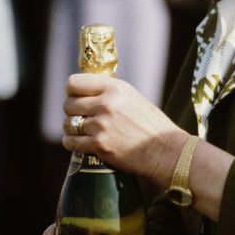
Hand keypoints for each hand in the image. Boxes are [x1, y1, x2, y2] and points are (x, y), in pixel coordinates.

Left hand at [62, 74, 187, 187]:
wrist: (166, 151)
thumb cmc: (152, 126)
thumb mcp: (133, 99)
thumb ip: (110, 94)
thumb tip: (86, 93)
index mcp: (115, 88)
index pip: (74, 83)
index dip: (72, 92)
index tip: (76, 98)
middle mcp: (106, 104)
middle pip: (68, 104)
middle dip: (71, 112)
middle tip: (79, 118)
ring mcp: (101, 125)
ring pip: (68, 124)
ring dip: (71, 129)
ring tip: (80, 131)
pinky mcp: (99, 145)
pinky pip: (71, 142)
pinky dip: (71, 143)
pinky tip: (78, 143)